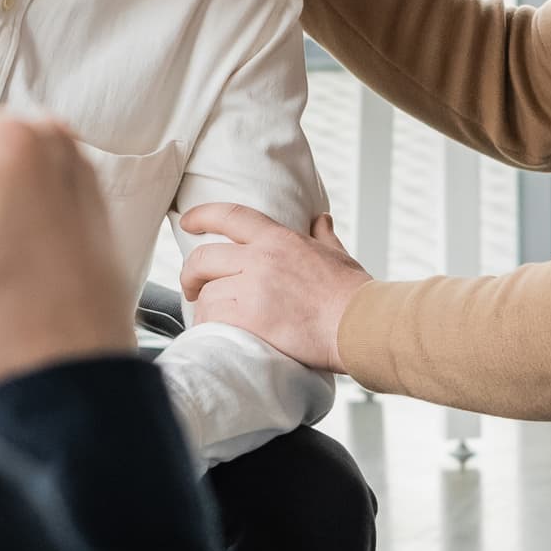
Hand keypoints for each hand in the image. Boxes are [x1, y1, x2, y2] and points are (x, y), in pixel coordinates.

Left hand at [175, 204, 368, 369]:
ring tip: (212, 320)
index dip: (202, 215)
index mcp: (279, 239)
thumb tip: (321, 219)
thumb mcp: (338, 255)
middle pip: (204, 258)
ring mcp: (253, 288)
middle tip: (192, 287)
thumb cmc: (354, 294)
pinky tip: (217, 335)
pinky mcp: (250, 319)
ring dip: (205, 308)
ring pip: (207, 294)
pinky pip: (214, 320)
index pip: (229, 216)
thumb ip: (324, 236)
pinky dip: (211, 328)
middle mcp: (260, 258)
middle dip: (191, 274)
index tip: (188, 221)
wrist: (362, 324)